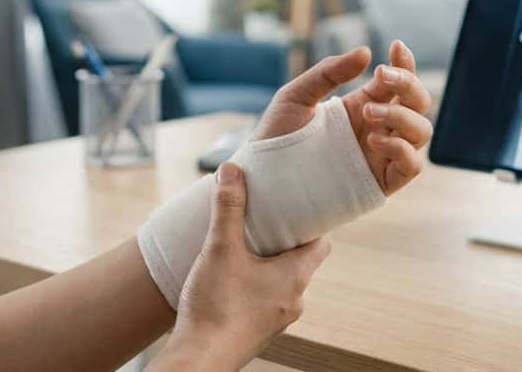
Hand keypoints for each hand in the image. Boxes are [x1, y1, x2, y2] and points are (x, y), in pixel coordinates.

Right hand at [164, 162, 330, 368]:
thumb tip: (232, 169)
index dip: (313, 221)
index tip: (299, 205)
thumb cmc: (215, 307)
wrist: (199, 360)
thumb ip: (228, 208)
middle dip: (284, 240)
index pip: (322, 241)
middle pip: (300, 260)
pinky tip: (231, 280)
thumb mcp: (221, 248)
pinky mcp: (257, 331)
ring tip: (244, 248)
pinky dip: (254, 286)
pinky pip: (264, 301)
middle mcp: (294, 300)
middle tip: (265, 220)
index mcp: (296, 276)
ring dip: (267, 265)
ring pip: (281, 282)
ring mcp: (277, 319)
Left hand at [254, 42, 433, 195]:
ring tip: (368, 111)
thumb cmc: (277, 136)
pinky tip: (373, 139)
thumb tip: (365, 52)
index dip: (405, 63)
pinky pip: (412, 165)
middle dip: (408, 83)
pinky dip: (401, 148)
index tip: (396, 46)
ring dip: (402, 115)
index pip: (398, 81)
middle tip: (381, 75)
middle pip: (418, 102)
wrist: (265, 178)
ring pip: (421, 131)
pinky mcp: (381, 181)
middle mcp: (379, 128)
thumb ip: (328, 72)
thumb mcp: (297, 96)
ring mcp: (383, 155)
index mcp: (364, 105)